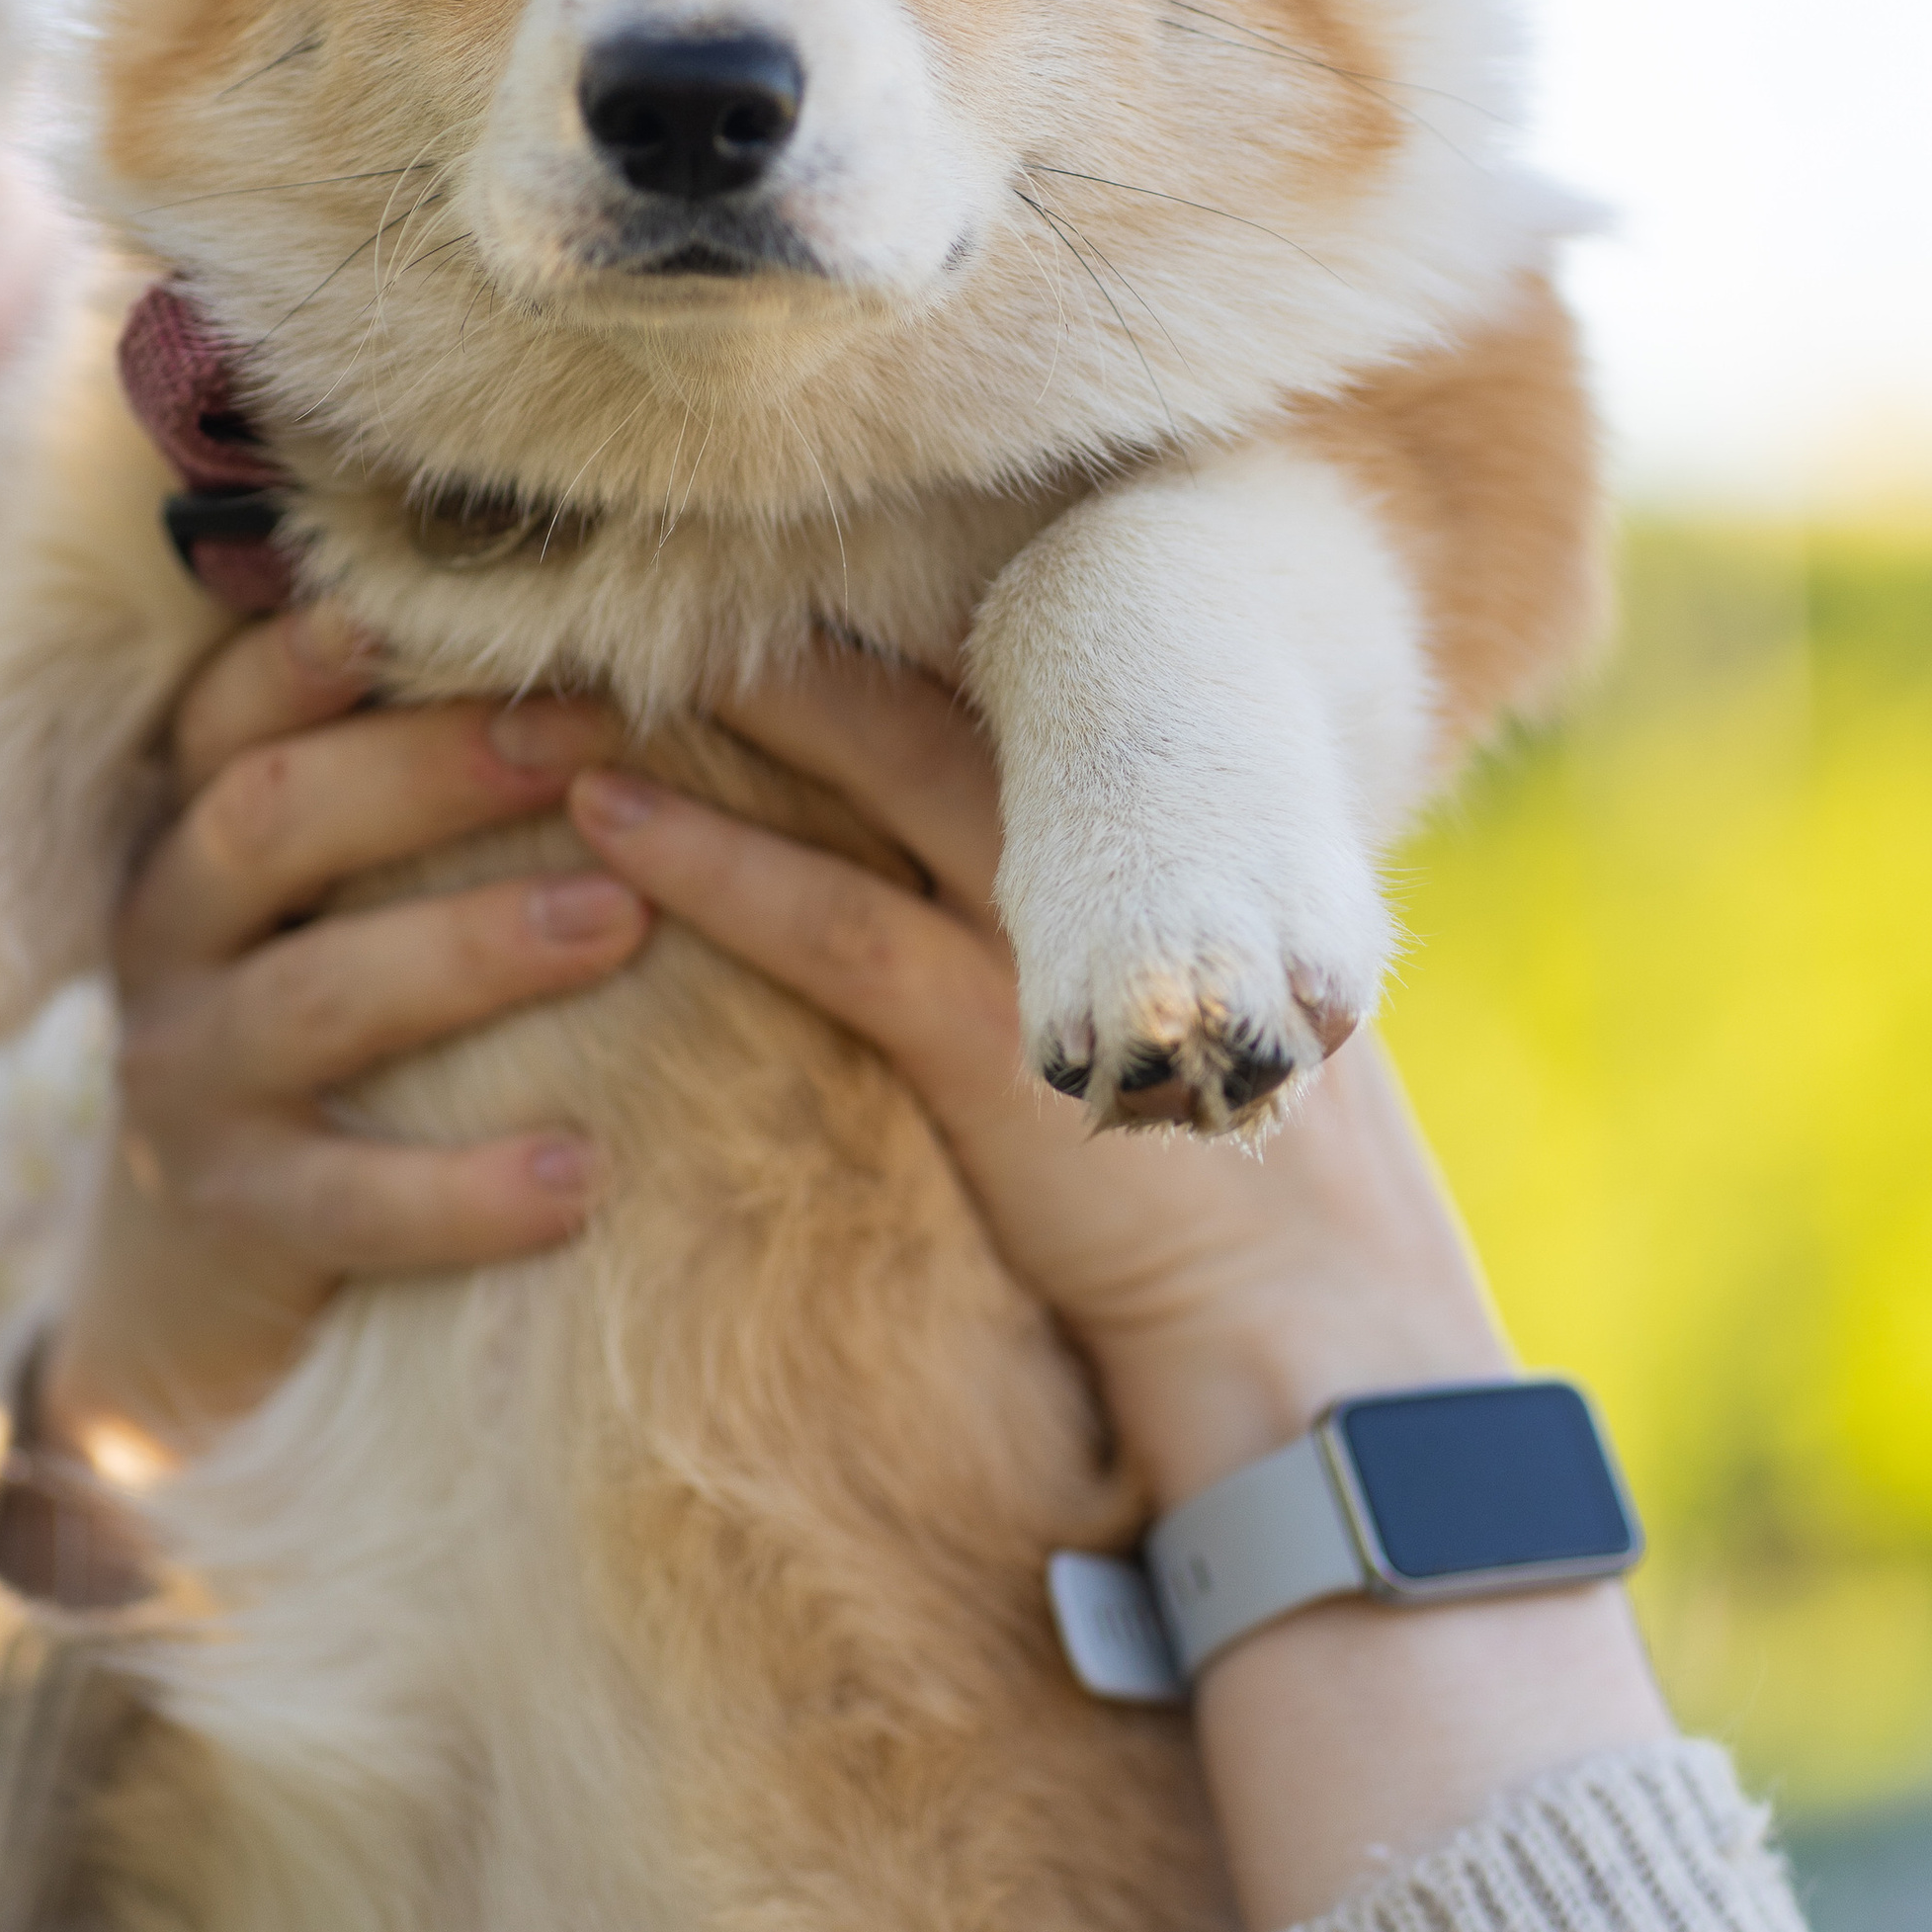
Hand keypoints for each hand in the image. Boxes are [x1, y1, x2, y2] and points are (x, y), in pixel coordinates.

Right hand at [33, 605, 646, 1478]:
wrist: (219, 1260)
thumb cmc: (346, 1002)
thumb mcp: (346, 878)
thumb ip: (419, 774)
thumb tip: (604, 639)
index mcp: (199, 821)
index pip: (232, 707)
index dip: (317, 652)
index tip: (437, 609)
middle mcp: (169, 930)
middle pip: (269, 815)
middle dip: (431, 769)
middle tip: (594, 740)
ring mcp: (189, 1075)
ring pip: (316, 995)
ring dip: (471, 947)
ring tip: (620, 919)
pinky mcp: (237, 1214)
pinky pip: (348, 1199)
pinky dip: (465, 1192)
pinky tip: (584, 1177)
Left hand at [564, 650, 1507, 1509]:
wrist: (1332, 1370)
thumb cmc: (1279, 1238)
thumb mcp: (1236, 1042)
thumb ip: (1153, 952)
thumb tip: (1066, 907)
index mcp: (1197, 838)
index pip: (1042, 683)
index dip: (918, 616)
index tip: (803, 560)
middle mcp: (1141, 852)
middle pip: (948, 684)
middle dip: (809, 623)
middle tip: (674, 567)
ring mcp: (1074, 936)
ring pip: (879, 761)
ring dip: (737, 703)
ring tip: (599, 658)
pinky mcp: (1003, 1039)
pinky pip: (826, 921)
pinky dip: (708, 860)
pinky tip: (609, 815)